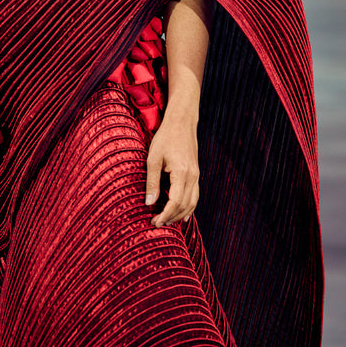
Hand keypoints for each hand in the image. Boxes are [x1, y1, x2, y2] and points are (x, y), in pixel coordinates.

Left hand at [144, 111, 199, 226]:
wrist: (181, 122)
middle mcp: (193, 176)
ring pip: (192, 202)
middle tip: (157, 224)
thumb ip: (152, 182)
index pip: (175, 202)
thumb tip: (149, 203)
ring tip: (167, 221)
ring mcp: (196, 175)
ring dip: (180, 214)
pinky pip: (195, 195)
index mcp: (182, 173)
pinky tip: (182, 214)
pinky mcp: (196, 173)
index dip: (165, 215)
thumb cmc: (165, 137)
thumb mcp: (153, 158)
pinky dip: (189, 206)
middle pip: (185, 205)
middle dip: (171, 217)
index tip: (155, 222)